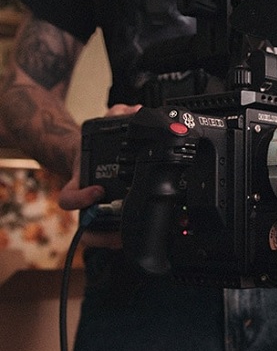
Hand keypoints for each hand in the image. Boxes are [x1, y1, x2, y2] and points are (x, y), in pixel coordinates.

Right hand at [58, 104, 141, 247]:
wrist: (86, 158)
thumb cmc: (94, 149)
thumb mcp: (102, 129)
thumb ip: (115, 116)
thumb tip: (134, 111)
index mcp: (79, 182)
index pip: (69, 199)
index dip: (80, 199)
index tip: (97, 190)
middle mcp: (85, 200)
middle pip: (86, 225)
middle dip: (101, 231)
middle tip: (120, 229)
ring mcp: (95, 211)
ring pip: (95, 235)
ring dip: (111, 239)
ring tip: (129, 238)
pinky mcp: (108, 217)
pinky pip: (107, 236)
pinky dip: (116, 239)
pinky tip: (132, 239)